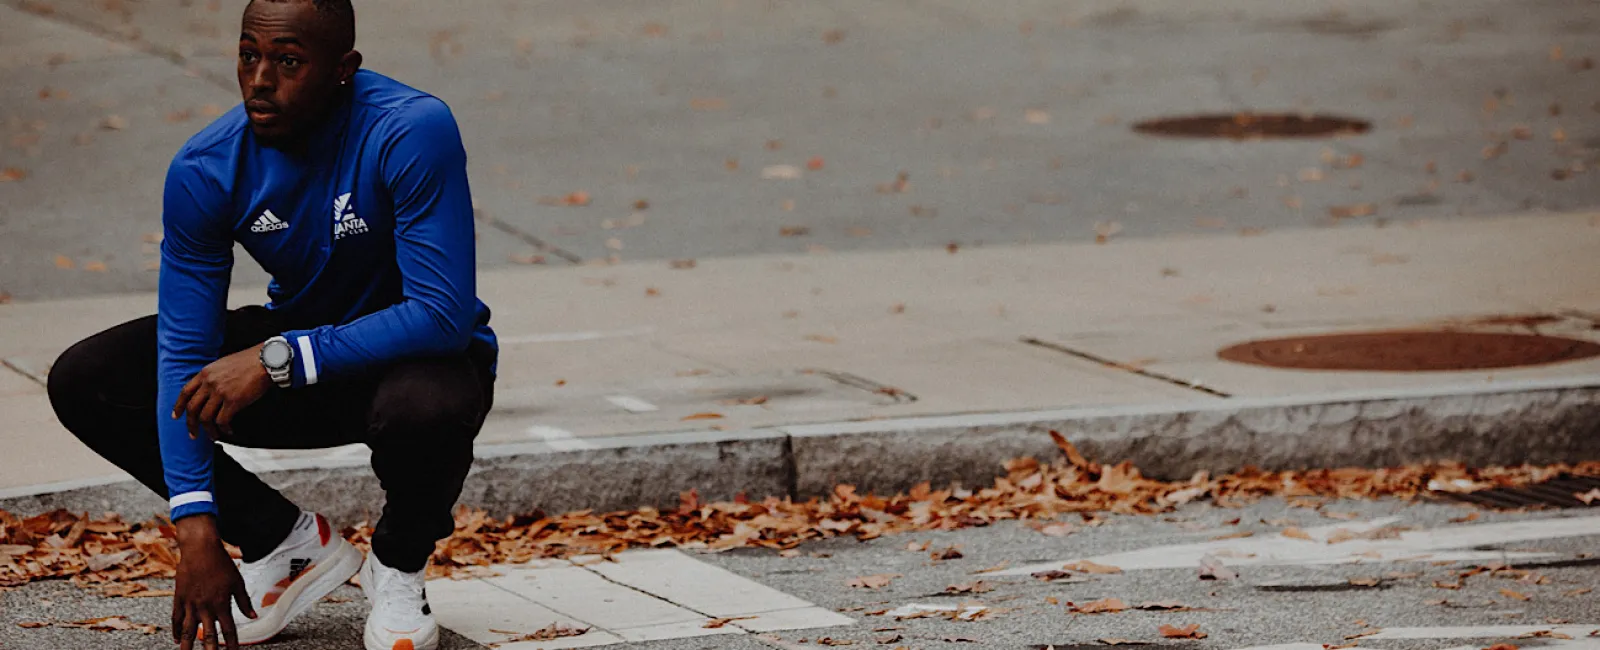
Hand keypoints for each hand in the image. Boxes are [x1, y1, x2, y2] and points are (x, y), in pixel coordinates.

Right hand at [173, 516, 254, 649]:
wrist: (200, 549)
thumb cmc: (221, 564)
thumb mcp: (237, 582)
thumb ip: (244, 601)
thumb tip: (253, 616)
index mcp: (221, 604)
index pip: (229, 630)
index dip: (232, 644)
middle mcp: (205, 607)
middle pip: (207, 635)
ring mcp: (190, 604)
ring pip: (187, 631)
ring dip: (186, 646)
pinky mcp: (179, 598)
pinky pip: (175, 618)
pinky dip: (175, 630)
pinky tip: (176, 640)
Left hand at [174, 343, 273, 440]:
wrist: (265, 360)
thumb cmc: (249, 361)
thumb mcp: (223, 364)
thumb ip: (213, 376)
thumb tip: (209, 391)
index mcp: (205, 373)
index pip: (185, 392)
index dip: (179, 406)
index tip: (177, 416)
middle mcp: (209, 383)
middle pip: (193, 408)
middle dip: (191, 424)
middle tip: (193, 434)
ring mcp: (220, 392)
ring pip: (206, 418)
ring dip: (209, 430)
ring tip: (214, 436)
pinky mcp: (233, 401)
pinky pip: (222, 420)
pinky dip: (224, 429)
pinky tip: (228, 430)